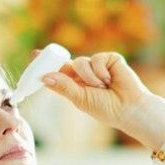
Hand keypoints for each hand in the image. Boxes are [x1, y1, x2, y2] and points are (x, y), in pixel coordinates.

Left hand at [37, 50, 164, 148]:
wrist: (130, 108)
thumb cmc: (107, 109)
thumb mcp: (81, 99)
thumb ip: (64, 86)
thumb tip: (45, 76)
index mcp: (76, 85)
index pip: (59, 72)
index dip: (47, 64)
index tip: (34, 55)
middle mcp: (85, 74)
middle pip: (66, 62)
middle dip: (56, 61)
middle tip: (42, 56)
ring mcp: (98, 65)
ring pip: (81, 62)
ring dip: (89, 77)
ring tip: (102, 87)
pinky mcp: (110, 59)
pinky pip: (96, 59)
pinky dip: (101, 71)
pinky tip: (110, 80)